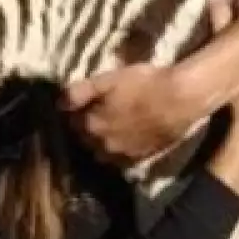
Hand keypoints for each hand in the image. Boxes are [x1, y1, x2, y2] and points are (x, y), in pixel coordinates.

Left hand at [60, 65, 198, 164]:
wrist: (181, 99)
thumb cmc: (143, 84)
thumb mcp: (107, 79)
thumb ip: (78, 92)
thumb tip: (58, 104)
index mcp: (91, 126)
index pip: (72, 124)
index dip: (76, 113)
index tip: (83, 105)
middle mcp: (104, 146)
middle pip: (87, 140)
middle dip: (88, 129)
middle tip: (98, 114)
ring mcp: (123, 155)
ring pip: (104, 152)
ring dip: (103, 142)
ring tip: (112, 127)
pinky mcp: (141, 158)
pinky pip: (123, 159)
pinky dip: (120, 150)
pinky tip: (127, 138)